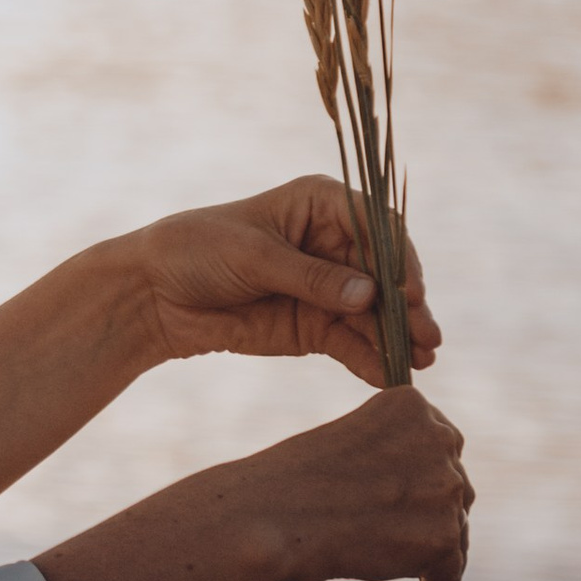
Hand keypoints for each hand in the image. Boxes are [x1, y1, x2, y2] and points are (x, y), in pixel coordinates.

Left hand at [129, 181, 440, 386]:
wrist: (154, 294)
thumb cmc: (198, 250)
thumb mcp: (254, 256)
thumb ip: (311, 277)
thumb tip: (369, 296)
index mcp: (322, 204)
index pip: (377, 226)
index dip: (399, 258)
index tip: (409, 291)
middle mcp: (335, 244)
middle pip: (385, 274)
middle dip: (407, 306)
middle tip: (427, 337)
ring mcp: (329, 288)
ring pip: (375, 313)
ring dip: (397, 337)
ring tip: (420, 361)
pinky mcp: (316, 327)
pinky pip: (352, 344)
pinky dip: (371, 360)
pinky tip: (389, 377)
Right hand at [254, 384, 471, 580]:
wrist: (271, 516)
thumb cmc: (291, 482)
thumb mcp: (347, 444)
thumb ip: (390, 458)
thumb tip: (417, 504)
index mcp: (412, 405)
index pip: (442, 444)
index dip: (431, 477)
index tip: (424, 501)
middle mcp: (439, 440)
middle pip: (455, 487)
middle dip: (439, 515)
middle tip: (421, 541)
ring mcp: (445, 489)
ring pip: (456, 530)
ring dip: (444, 554)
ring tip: (433, 580)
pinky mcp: (442, 537)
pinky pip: (450, 570)